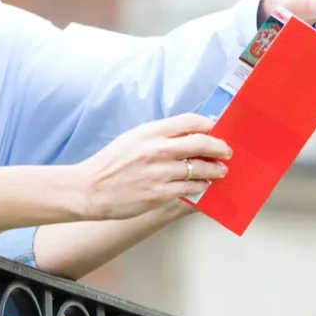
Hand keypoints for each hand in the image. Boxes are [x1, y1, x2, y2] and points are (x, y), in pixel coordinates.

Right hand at [74, 114, 229, 219]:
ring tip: (220, 171)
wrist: (89, 189)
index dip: (208, 124)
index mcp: (149, 132)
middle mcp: (157, 149)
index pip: (189, 121)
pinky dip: (202, 187)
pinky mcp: (160, 194)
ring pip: (200, 168)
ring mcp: (160, 173)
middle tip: (226, 151)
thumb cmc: (110, 163)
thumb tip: (186, 132)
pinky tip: (204, 186)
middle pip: (201, 142)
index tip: (216, 128)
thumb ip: (158, 134)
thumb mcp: (132, 138)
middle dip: (219, 147)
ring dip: (215, 169)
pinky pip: (191, 189)